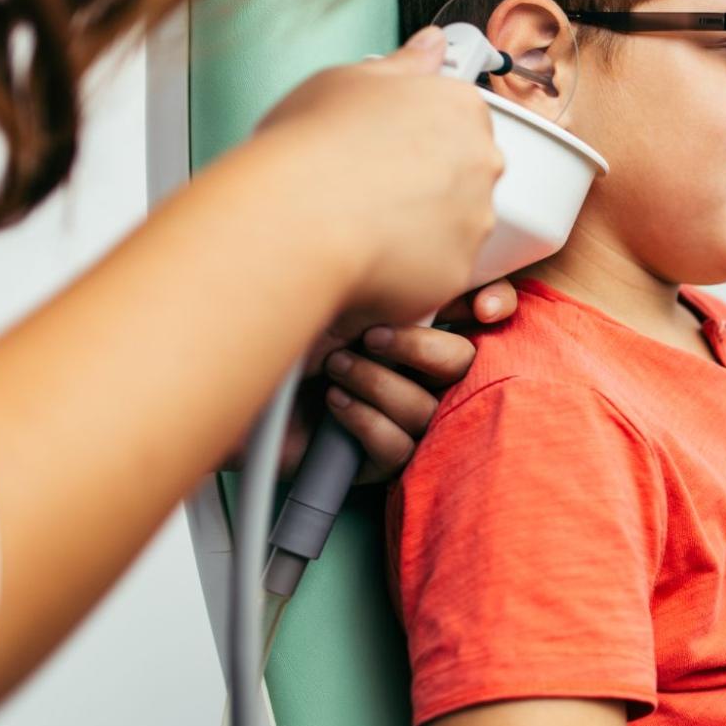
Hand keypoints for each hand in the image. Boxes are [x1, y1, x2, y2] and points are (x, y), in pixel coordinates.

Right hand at [251, 25, 502, 332]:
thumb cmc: (310, 145)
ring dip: (420, 228)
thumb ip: (404, 64)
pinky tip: (366, 258)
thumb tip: (434, 44)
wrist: (295, 222)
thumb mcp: (347, 81)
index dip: (417, 134)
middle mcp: (482, 161)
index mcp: (459, 106)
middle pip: (464, 172)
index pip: (458, 118)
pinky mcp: (458, 272)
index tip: (387, 146)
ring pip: (454, 225)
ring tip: (361, 226)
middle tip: (367, 187)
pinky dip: (408, 271)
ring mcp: (475, 219)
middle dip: (425, 181)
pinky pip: (436, 271)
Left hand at [275, 280, 518, 482]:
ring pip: (427, 408)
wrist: (229, 396)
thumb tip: (423, 266)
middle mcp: (419, 371)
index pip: (485, 310)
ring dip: (379, 384)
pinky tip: (336, 403)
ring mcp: (405, 418)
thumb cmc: (282, 336)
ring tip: (336, 366)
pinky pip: (398, 447)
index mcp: (421, 321)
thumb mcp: (336, 294)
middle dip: (421, 349)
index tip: (482, 310)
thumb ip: (386, 282)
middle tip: (375, 336)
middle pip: (463, 363)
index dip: (495, 306)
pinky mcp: (382, 460)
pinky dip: (366, 421)